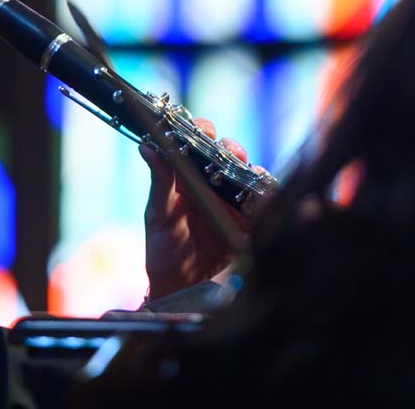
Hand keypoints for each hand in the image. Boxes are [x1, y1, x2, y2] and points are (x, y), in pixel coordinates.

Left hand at [139, 118, 255, 300]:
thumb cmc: (164, 246)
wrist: (181, 285)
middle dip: (231, 147)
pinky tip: (263, 193)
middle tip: (230, 153)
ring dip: (250, 168)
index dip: (201, 129)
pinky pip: (263, 200)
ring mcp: (232, 199)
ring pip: (248, 172)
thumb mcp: (158, 212)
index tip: (202, 130)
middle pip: (228, 152)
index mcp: (186, 174)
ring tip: (247, 171)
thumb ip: (159, 180)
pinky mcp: (249, 219)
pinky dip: (267, 193)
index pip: (197, 139)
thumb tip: (146, 147)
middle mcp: (211, 181)